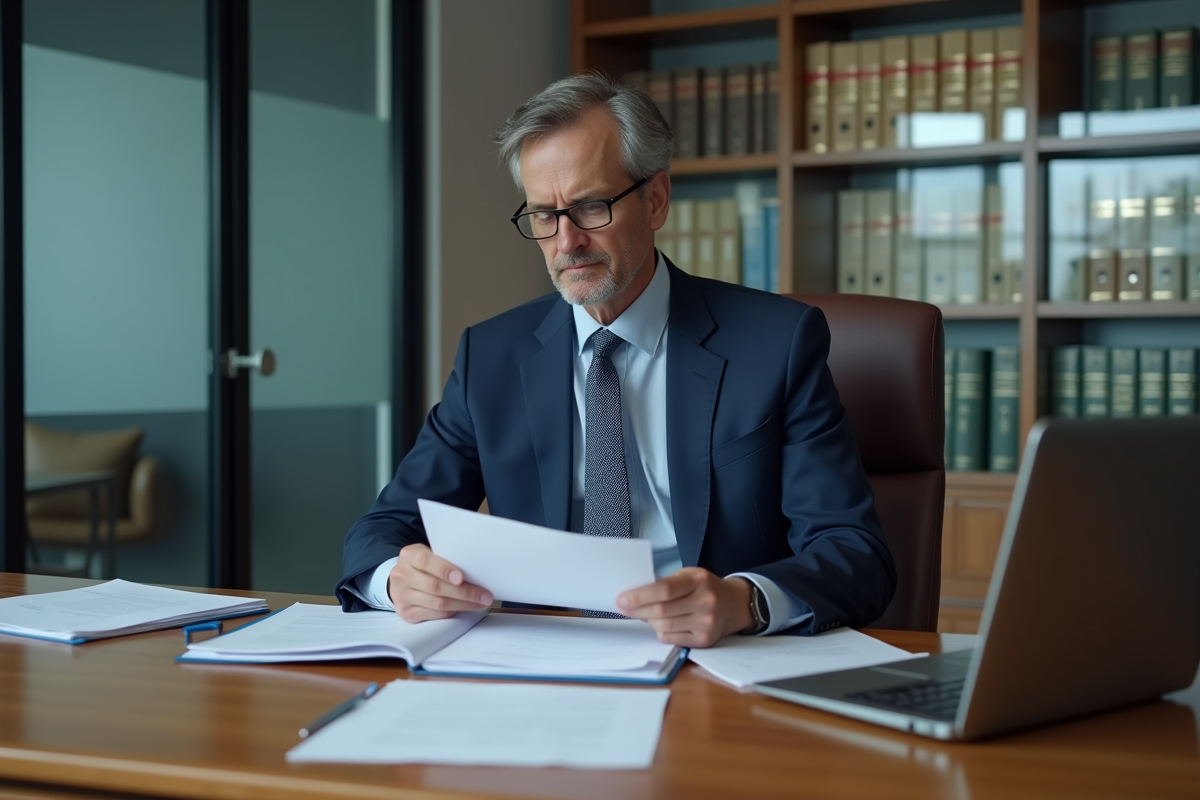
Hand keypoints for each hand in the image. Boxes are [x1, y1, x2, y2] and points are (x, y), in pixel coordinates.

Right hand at [388, 544, 492, 622]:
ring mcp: (402, 595)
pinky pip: (434, 614)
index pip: (426, 561)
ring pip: (437, 603)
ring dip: (463, 604)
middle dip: (464, 592)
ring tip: (480, 603)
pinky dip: (453, 612)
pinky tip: (465, 608)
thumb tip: (476, 569)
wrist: (402, 579)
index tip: (461, 577)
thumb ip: (446, 559)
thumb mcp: (430, 554)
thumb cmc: (424, 565)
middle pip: (435, 586)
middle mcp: (402, 575)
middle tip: (484, 595)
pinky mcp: (406, 612)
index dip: (444, 570)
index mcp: (409, 555)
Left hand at [616, 568, 754, 647]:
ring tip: (644, 614)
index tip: (622, 599)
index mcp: (699, 580)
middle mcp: (705, 602)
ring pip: (664, 626)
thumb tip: (634, 596)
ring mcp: (707, 623)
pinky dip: (661, 631)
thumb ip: (666, 583)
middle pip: (662, 611)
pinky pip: (672, 639)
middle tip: (624, 608)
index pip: (665, 590)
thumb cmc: (705, 587)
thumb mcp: (689, 575)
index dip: (640, 596)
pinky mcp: (705, 640)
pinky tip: (661, 624)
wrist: (735, 604)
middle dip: (638, 610)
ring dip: (648, 621)